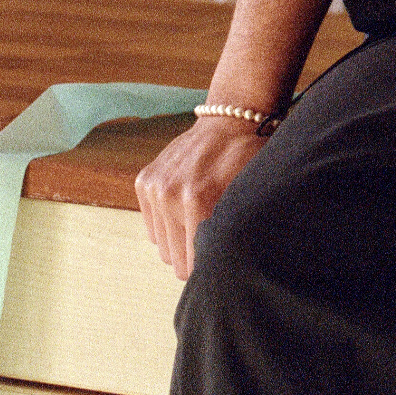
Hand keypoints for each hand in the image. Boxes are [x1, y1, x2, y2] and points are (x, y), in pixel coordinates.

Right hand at [135, 116, 267, 279]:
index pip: (193, 265)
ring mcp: (155, 187)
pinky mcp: (145, 181)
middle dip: (193, 256)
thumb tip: (233, 272)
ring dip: (179, 240)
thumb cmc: (249, 162)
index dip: (208, 268)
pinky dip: (168, 223)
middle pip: (174, 260)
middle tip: (213, 241)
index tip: (220, 265)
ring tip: (201, 221)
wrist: (231, 121)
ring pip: (161, 246)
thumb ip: (235, 234)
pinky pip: (152, 226)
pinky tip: (187, 207)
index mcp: (199, 202)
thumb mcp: (250, 197)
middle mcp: (171, 196)